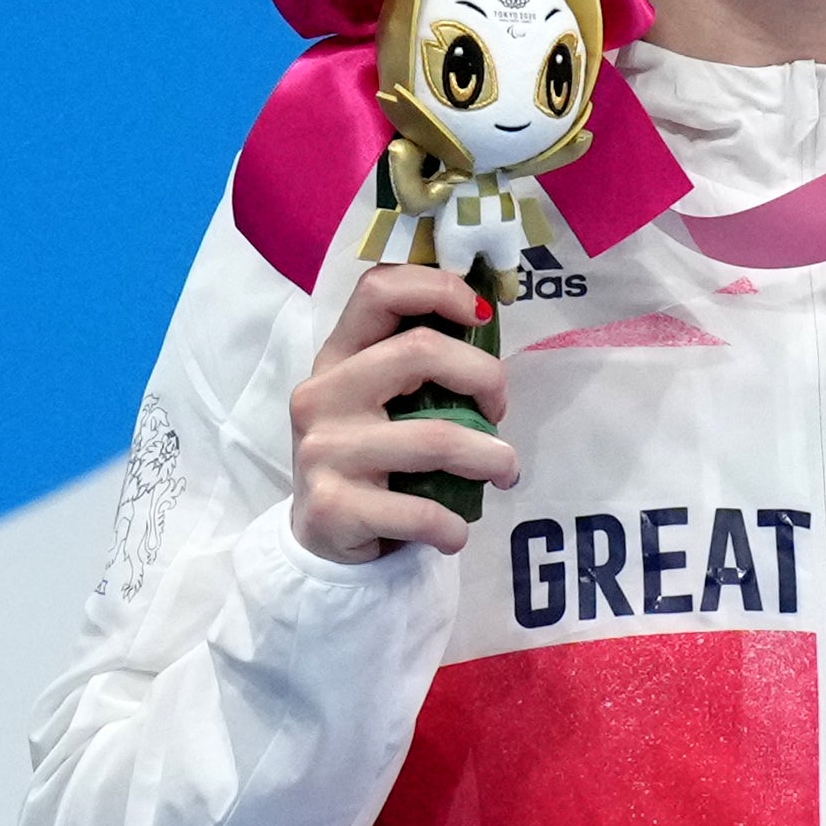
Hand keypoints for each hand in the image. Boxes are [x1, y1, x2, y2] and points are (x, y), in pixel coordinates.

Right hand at [290, 265, 519, 561]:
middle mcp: (323, 393)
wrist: (320, 537)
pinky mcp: (332, 507)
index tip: (482, 316)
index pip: (379, 290)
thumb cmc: (370, 458)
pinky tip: (455, 531)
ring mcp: (323, 450)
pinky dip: (453, 525)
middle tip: (499, 412)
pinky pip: (419, 510)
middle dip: (485, 377)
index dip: (440, 289)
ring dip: (490, 458)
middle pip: (420, 351)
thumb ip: (417, 365)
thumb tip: (487, 325)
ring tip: (504, 472)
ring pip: (435, 438)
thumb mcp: (378, 401)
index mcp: (338, 357)